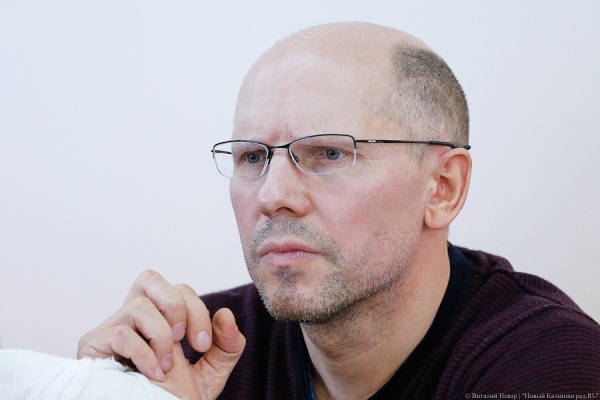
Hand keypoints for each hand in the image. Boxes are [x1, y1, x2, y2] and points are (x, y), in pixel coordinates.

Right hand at [77, 270, 244, 396]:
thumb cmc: (172, 399)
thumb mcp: (209, 374)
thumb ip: (226, 346)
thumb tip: (226, 314)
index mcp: (158, 318)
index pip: (178, 289)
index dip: (197, 310)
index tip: (202, 344)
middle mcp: (132, 318)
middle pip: (150, 278)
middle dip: (177, 307)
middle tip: (185, 340)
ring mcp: (110, 329)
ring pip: (139, 305)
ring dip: (162, 335)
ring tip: (166, 365)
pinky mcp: (93, 347)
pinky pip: (120, 333)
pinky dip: (144, 354)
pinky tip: (153, 375)